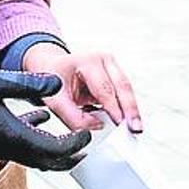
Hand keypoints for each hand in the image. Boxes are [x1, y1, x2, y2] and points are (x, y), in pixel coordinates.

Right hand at [0, 71, 90, 170]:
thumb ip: (28, 84)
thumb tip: (58, 83)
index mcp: (12, 136)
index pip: (53, 150)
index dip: (74, 145)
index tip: (88, 134)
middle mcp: (7, 148)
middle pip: (47, 162)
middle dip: (69, 157)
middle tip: (87, 146)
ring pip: (34, 157)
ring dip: (55, 150)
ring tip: (71, 139)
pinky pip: (20, 146)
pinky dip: (36, 136)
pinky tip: (40, 115)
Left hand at [22, 44, 142, 133]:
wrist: (52, 66)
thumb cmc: (53, 78)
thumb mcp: (55, 99)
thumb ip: (73, 117)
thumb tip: (95, 127)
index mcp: (87, 61)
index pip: (104, 88)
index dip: (113, 108)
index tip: (119, 124)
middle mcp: (103, 59)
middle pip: (123, 86)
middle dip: (131, 109)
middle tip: (135, 128)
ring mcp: (111, 66)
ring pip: (127, 89)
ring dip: (131, 110)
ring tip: (134, 128)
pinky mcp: (115, 75)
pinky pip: (124, 93)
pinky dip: (126, 108)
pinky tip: (127, 121)